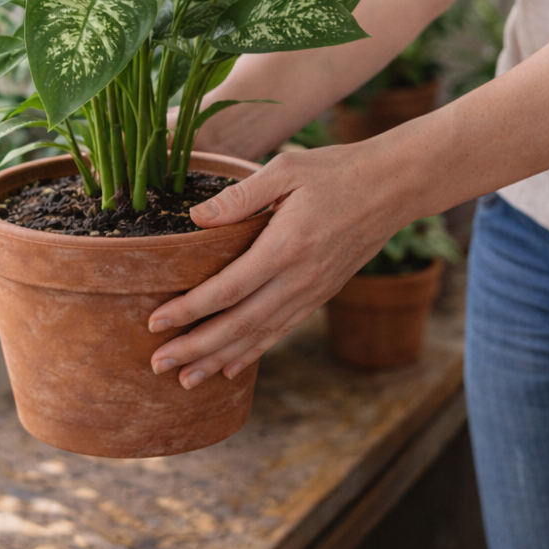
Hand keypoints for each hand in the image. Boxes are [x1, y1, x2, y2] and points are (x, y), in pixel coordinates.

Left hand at [148, 142, 410, 387]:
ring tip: (186, 380)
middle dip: (196, 348)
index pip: (228, 289)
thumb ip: (240, 196)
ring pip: (260, 336)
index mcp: (286, 246)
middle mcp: (299, 278)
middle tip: (158, 363)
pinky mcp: (321, 294)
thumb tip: (196, 218)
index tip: (155, 323)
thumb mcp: (286, 168)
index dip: (189, 310)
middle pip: (239, 324)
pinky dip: (253, 352)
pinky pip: (282, 330)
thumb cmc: (335, 170)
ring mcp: (313, 291)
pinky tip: (230, 367)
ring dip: (220, 360)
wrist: (393, 187)